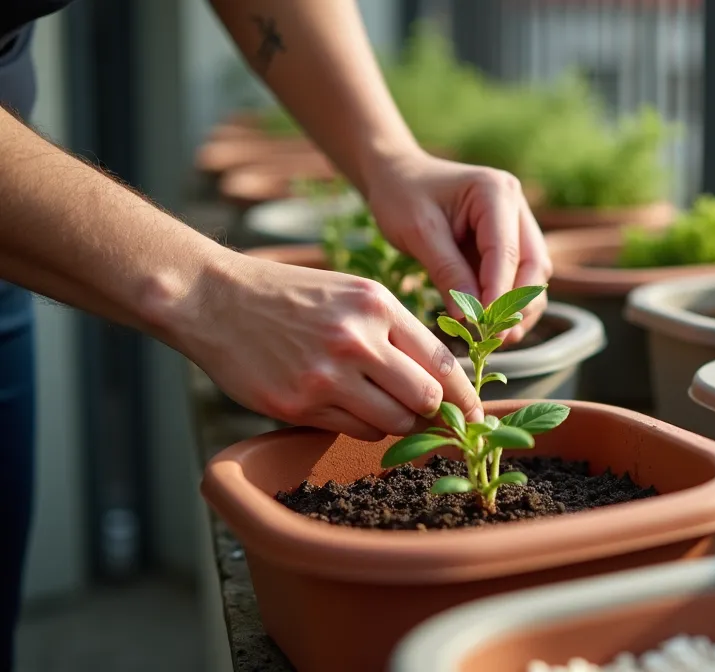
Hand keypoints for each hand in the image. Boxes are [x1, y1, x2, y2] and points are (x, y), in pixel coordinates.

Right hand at [174, 253, 482, 440]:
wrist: (214, 299)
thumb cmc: (292, 297)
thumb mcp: (353, 294)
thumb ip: (398, 331)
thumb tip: (443, 379)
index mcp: (377, 306)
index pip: (441, 361)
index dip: (465, 395)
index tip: (476, 414)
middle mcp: (356, 340)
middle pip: (426, 398)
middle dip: (435, 414)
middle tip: (437, 421)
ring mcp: (326, 375)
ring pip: (393, 422)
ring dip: (400, 425)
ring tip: (390, 413)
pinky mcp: (297, 404)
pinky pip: (355, 431)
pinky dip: (364, 429)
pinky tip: (353, 411)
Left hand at [360, 148, 551, 341]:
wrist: (397, 176)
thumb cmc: (402, 196)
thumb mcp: (418, 232)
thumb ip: (447, 271)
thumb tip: (470, 316)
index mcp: (495, 192)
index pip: (506, 250)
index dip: (499, 292)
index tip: (486, 326)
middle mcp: (516, 205)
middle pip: (534, 263)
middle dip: (518, 304)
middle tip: (497, 338)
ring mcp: (517, 223)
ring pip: (534, 274)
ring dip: (521, 308)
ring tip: (498, 339)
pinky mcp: (509, 241)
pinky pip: (520, 277)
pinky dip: (511, 303)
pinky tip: (495, 327)